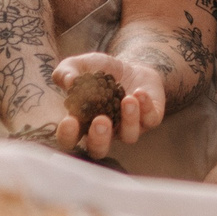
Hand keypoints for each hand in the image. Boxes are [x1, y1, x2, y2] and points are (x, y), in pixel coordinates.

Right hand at [50, 51, 167, 158]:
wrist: (130, 66)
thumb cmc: (99, 71)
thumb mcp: (80, 66)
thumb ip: (66, 72)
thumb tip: (68, 82)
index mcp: (83, 124)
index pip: (70, 140)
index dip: (68, 136)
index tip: (69, 121)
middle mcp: (105, 132)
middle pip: (99, 149)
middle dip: (99, 139)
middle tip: (100, 121)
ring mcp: (128, 128)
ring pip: (129, 136)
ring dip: (128, 119)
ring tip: (127, 100)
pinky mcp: (149, 119)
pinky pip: (150, 120)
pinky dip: (146, 107)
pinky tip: (140, 92)